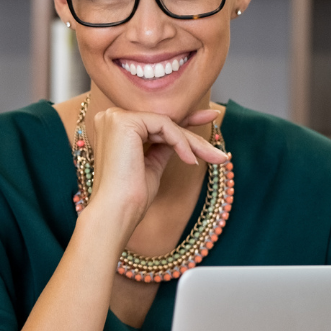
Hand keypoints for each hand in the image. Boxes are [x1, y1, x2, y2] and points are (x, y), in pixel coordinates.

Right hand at [85, 106, 227, 229]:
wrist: (116, 212)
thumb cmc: (130, 196)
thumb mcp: (152, 165)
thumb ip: (163, 146)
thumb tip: (183, 138)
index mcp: (114, 127)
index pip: (156, 121)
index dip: (185, 121)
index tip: (210, 118)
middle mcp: (111, 117)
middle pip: (163, 123)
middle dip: (194, 136)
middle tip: (220, 149)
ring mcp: (115, 117)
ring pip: (166, 124)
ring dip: (192, 142)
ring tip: (213, 159)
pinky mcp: (124, 122)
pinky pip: (164, 126)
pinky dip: (181, 142)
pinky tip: (190, 160)